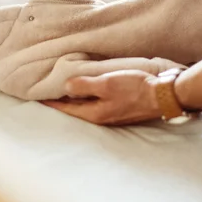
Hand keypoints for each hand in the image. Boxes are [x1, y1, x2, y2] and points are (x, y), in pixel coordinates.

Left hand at [42, 70, 161, 125]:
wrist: (163, 95)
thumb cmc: (135, 88)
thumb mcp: (106, 83)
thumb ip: (85, 85)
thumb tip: (66, 86)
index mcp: (95, 113)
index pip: (67, 108)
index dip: (52, 102)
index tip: (38, 98)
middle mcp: (102, 118)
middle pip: (76, 110)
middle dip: (62, 103)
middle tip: (47, 94)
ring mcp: (112, 116)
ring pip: (87, 108)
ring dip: (76, 100)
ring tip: (65, 92)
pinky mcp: (121, 110)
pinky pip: (98, 104)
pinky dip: (89, 98)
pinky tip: (89, 92)